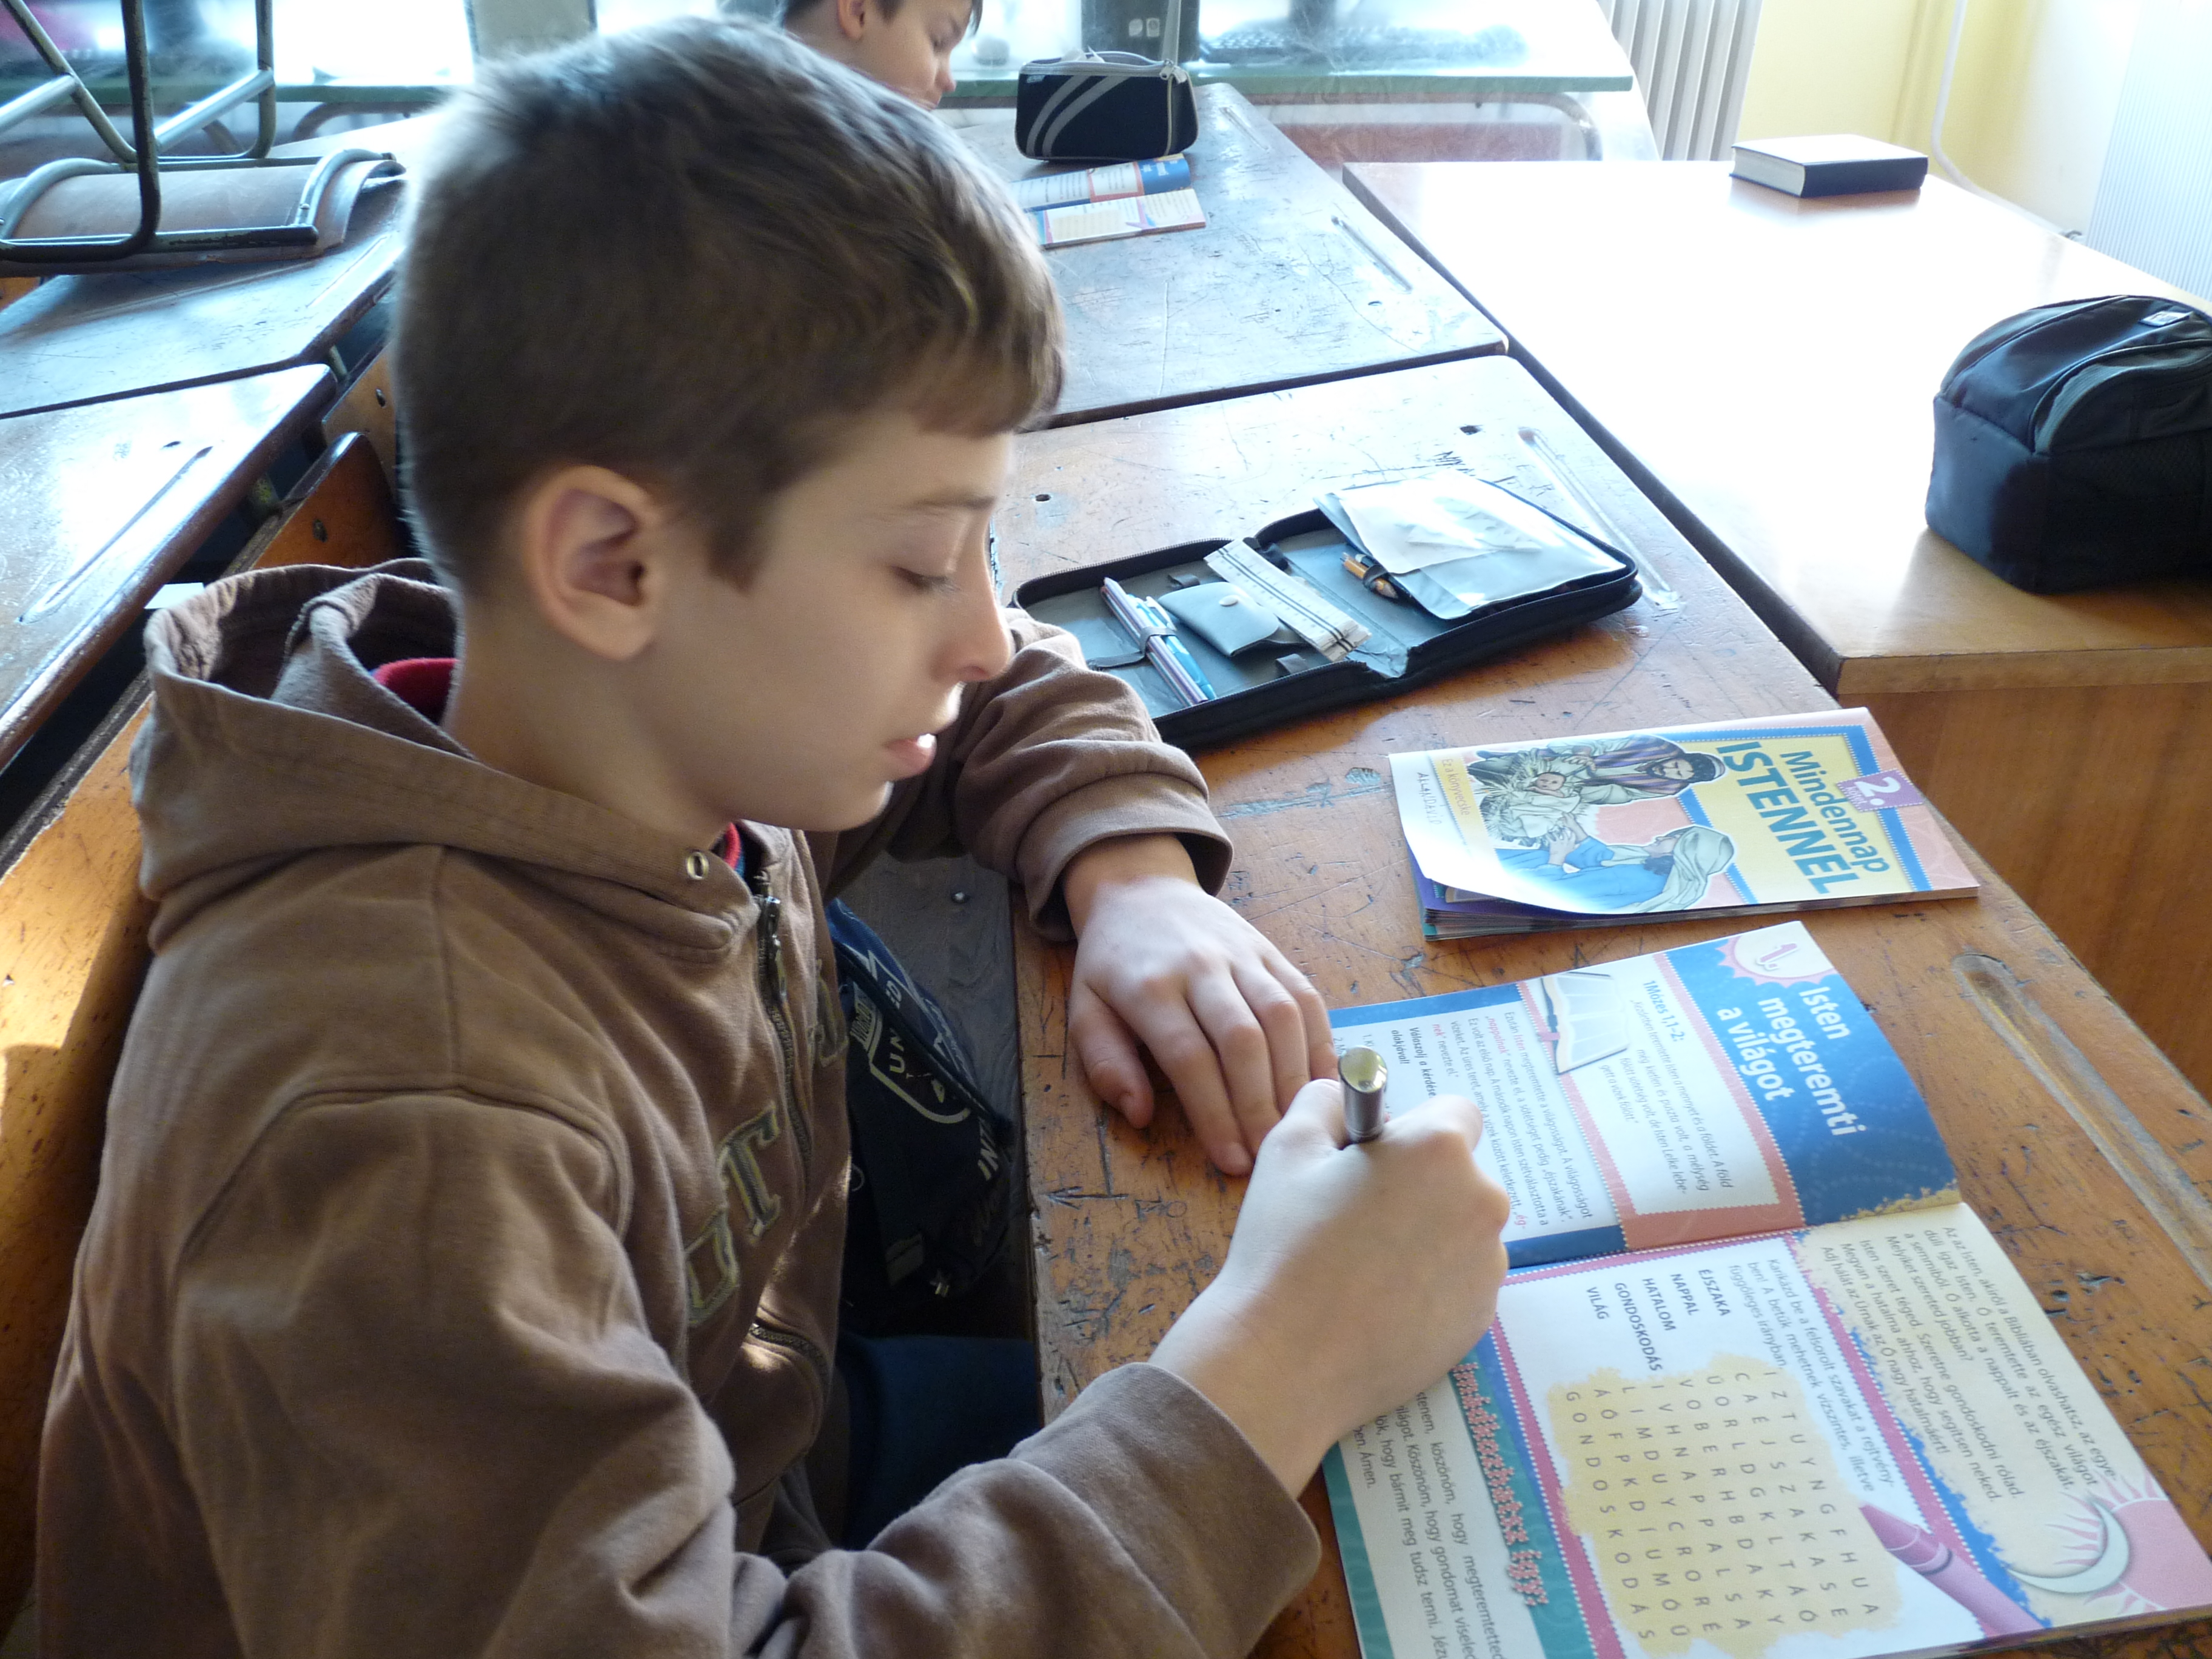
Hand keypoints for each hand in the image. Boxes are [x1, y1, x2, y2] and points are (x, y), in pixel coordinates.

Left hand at [1063, 835, 1333, 1175]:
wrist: (1141, 888)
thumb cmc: (1112, 963)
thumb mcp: (1084, 1009)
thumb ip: (1106, 1063)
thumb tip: (1140, 1115)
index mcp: (1148, 986)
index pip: (1188, 1056)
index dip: (1213, 1112)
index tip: (1231, 1160)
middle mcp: (1200, 966)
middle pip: (1241, 1040)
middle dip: (1258, 1105)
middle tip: (1269, 1152)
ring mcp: (1241, 954)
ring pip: (1281, 1017)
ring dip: (1294, 1078)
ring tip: (1298, 1125)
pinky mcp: (1270, 950)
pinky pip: (1305, 996)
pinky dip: (1321, 1042)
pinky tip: (1321, 1084)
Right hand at [1151, 1079, 1511, 1492]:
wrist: (1285, 1361)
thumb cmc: (1284, 1243)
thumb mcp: (1288, 1146)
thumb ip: (1325, 1101)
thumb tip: (1348, 1101)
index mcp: (1440, 1150)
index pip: (1455, 1111)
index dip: (1411, 1129)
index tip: (1373, 1159)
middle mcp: (1482, 1203)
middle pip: (1459, 1174)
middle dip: (1419, 1184)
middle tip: (1356, 1216)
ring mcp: (1487, 1268)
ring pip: (1460, 1230)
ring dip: (1426, 1235)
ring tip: (1363, 1269)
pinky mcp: (1480, 1320)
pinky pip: (1458, 1282)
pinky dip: (1429, 1285)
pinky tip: (1377, 1306)